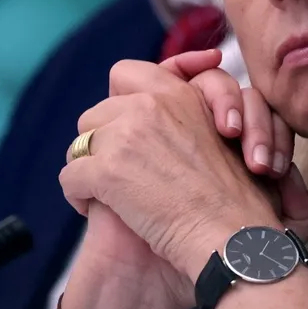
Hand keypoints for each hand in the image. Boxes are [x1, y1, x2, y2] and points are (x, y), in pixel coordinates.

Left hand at [59, 54, 307, 308]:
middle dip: (102, 140)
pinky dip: (78, 197)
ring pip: (81, 142)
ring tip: (106, 195)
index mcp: (180, 95)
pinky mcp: (107, 170)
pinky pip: (70, 176)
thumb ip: (191, 121)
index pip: (130, 73)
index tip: (124, 122)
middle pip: (98, 112)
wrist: (235, 235)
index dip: (120, 95)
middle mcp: (151, 104)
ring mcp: (127, 134)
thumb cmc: (238, 201)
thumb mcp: (225, 139)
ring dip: (89, 168)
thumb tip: (156, 132)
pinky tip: (96, 211)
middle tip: (117, 169)